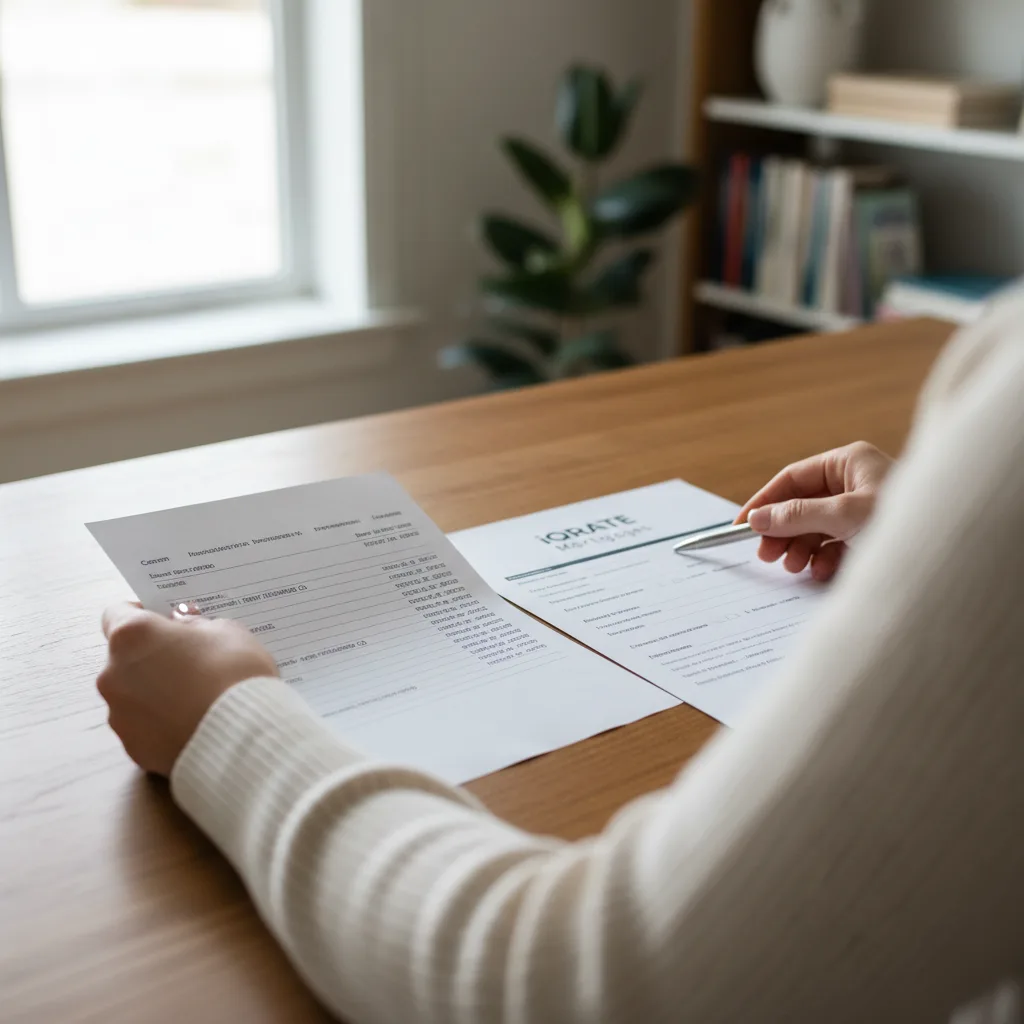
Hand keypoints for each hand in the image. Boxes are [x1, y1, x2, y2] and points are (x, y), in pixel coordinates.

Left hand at [97, 603, 278, 775]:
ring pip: (134, 694)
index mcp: (132, 636)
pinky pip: (145, 727)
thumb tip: (184, 632)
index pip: (117, 613)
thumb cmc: (234, 674)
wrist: (243, 736)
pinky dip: (163, 723)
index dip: (144, 614)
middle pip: (126, 658)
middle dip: (154, 657)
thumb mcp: (227, 631)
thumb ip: (196, 626)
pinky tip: (194, 722)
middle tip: (193, 662)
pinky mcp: (132, 748)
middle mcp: (113, 674)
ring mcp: (119, 715)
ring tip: (197, 698)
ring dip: (156, 691)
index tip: (167, 622)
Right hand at [737, 441, 893, 581]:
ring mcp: (863, 508)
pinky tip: (821, 571)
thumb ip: (797, 516)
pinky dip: (824, 558)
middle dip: (783, 531)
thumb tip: (758, 518)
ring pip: (816, 527)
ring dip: (801, 548)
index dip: (765, 501)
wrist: (953, 554)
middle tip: (766, 555)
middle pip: (802, 504)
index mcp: (850, 462)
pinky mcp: (871, 534)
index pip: (793, 478)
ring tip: (795, 567)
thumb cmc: (907, 520)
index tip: (743, 524)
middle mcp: (855, 482)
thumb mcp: (844, 515)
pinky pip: (835, 544)